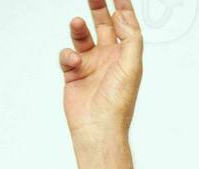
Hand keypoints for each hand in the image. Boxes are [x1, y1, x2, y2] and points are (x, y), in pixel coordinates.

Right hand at [59, 0, 142, 139]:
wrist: (97, 127)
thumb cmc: (117, 102)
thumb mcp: (131, 67)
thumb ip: (131, 39)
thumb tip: (124, 17)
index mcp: (126, 57)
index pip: (126, 26)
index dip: (122, 8)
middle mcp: (109, 59)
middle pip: (104, 26)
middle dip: (99, 9)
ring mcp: (91, 65)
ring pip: (82, 38)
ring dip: (79, 28)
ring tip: (78, 22)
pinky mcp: (73, 74)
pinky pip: (66, 55)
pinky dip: (67, 55)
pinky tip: (73, 61)